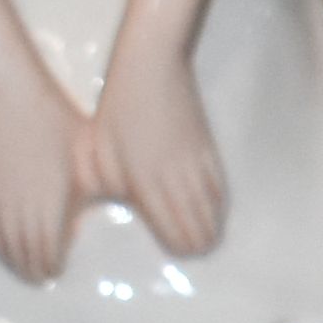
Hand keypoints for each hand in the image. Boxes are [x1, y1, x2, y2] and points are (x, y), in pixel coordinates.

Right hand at [0, 44, 86, 278]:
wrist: (13, 90)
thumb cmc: (58, 118)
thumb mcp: (88, 157)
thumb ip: (93, 190)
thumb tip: (100, 212)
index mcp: (52, 201)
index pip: (48, 248)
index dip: (51, 263)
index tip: (57, 270)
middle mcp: (22, 204)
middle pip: (24, 250)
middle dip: (33, 267)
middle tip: (43, 276)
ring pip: (2, 240)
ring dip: (12, 258)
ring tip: (24, 267)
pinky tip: (2, 243)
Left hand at [91, 32, 226, 257]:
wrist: (152, 67)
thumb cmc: (117, 111)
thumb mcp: (101, 155)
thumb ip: (113, 188)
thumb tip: (128, 208)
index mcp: (148, 184)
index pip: (177, 232)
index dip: (180, 248)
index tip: (177, 255)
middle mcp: (179, 180)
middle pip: (203, 227)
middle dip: (198, 243)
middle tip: (191, 252)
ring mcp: (199, 164)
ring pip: (216, 209)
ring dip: (212, 226)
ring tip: (206, 237)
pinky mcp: (209, 149)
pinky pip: (221, 187)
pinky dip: (219, 204)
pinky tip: (215, 208)